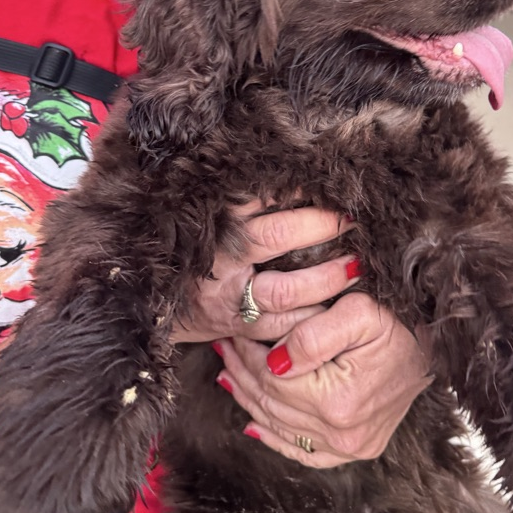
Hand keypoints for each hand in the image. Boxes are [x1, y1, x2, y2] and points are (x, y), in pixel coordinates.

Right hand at [170, 200, 357, 343]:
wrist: (155, 306)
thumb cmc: (192, 257)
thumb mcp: (211, 225)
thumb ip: (246, 207)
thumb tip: (296, 183)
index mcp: (211, 228)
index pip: (252, 197)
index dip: (292, 189)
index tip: (323, 181)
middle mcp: (217, 262)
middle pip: (272, 237)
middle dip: (318, 226)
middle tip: (352, 218)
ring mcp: (228, 300)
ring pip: (284, 291)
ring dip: (327, 278)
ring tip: (357, 265)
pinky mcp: (240, 330)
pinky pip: (284, 326)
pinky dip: (315, 316)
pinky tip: (339, 304)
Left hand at [213, 292, 432, 467]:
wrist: (434, 345)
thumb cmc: (399, 322)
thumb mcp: (359, 312)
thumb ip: (313, 335)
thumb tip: (275, 361)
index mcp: (340, 401)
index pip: (272, 380)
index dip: (248, 355)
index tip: (234, 332)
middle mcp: (344, 434)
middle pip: (273, 404)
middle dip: (243, 373)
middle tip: (225, 348)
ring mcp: (351, 447)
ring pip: (281, 427)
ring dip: (250, 399)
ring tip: (229, 374)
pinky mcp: (357, 450)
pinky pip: (303, 451)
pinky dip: (274, 436)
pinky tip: (253, 422)